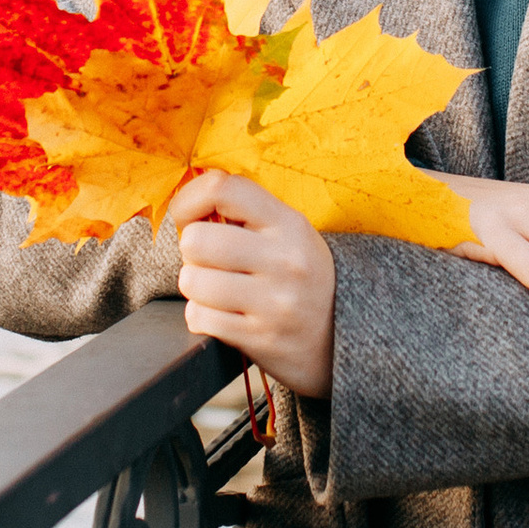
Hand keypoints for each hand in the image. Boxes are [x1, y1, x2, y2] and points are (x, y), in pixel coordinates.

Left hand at [165, 172, 335, 397]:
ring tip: (218, 289)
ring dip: (196, 286)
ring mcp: (274, 302)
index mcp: (289, 224)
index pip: (223, 189)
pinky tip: (222, 314)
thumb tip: (186, 205)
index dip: (190, 199)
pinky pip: (199, 318)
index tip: (188, 215)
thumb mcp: (288, 233)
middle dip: (192, 251)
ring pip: (192, 281)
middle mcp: (284, 260)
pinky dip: (201, 316)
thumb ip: (244, 213)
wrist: (342, 336)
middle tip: (209, 260)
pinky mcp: (260, 338)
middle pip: (196, 240)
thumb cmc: (301, 277)